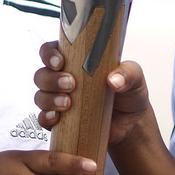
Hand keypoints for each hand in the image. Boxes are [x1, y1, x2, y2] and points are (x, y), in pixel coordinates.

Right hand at [33, 42, 152, 146]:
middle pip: (41, 74)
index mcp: (75, 61)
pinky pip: (43, 119)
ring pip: (40, 96)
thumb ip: (128, 73)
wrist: (132, 123)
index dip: (49, 54)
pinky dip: (46, 118)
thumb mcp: (135, 78)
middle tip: (71, 84)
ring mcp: (59, 100)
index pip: (51, 51)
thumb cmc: (129, 93)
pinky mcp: (60, 122)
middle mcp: (62, 79)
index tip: (60, 62)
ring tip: (68, 103)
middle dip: (51, 79)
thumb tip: (113, 80)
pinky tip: (56, 118)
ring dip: (49, 99)